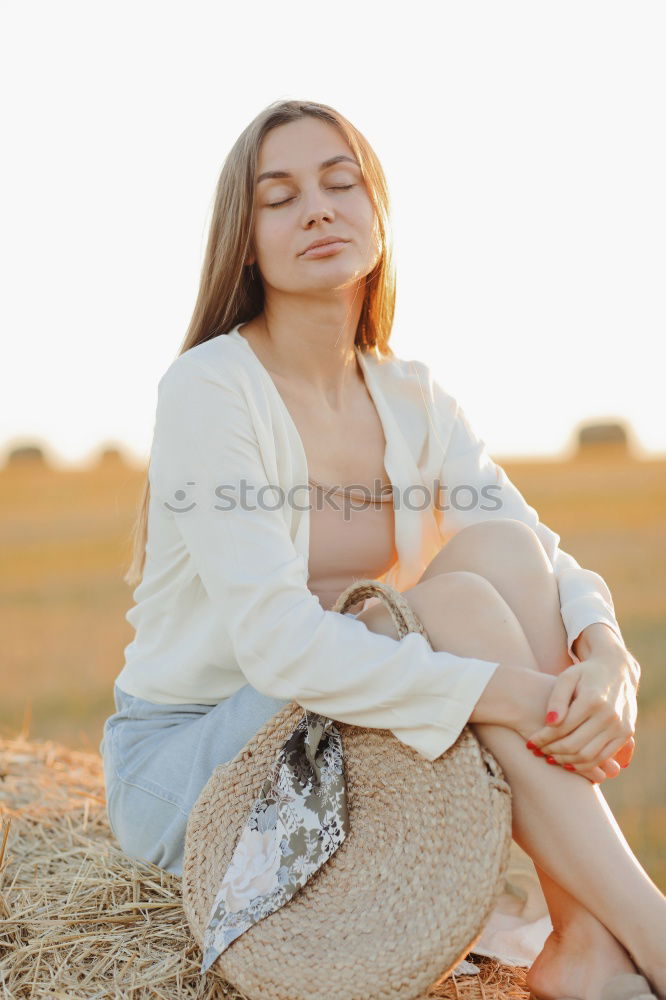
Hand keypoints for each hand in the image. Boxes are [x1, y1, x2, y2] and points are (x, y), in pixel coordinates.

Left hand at [525, 651, 637, 778]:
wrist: (617, 670)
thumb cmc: (585, 673)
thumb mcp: (567, 677)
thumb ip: (557, 699)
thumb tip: (549, 723)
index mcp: (592, 700)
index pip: (562, 728)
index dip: (543, 738)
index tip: (530, 743)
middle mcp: (609, 715)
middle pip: (574, 745)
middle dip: (552, 751)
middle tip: (538, 752)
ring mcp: (620, 726)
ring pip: (588, 756)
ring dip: (566, 760)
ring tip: (550, 757)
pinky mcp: (626, 734)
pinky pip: (603, 757)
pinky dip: (585, 764)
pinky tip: (569, 761)